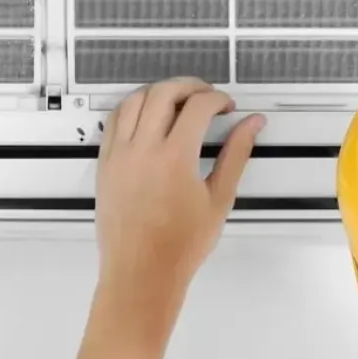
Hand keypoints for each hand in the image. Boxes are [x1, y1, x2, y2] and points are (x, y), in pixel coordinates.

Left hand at [95, 77, 265, 301]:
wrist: (142, 272)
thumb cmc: (178, 247)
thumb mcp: (219, 199)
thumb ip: (236, 155)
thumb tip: (251, 126)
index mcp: (174, 158)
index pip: (197, 106)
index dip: (217, 98)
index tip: (226, 106)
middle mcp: (143, 151)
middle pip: (164, 92)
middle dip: (190, 86)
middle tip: (205, 96)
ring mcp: (119, 155)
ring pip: (135, 100)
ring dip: (159, 92)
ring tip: (177, 102)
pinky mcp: (105, 164)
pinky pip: (114, 120)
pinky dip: (132, 108)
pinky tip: (147, 116)